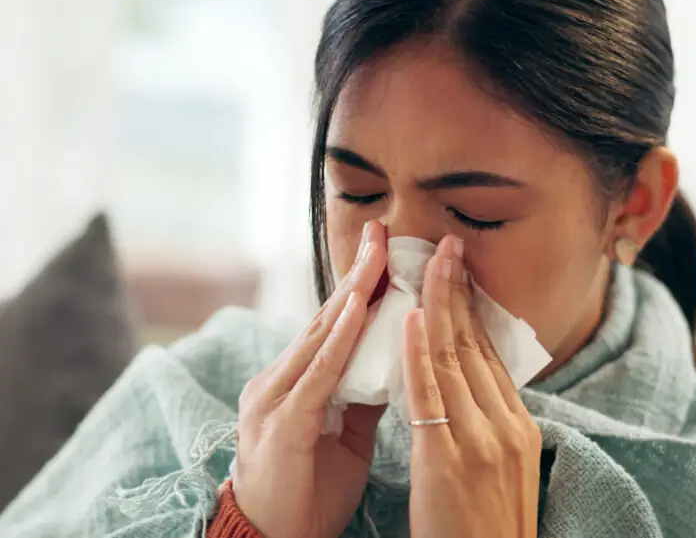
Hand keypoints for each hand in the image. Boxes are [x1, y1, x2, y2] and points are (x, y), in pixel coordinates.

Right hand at [232, 221, 387, 537]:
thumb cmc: (308, 488)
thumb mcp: (347, 433)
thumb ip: (365, 393)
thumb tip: (397, 358)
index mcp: (296, 381)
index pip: (334, 324)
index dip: (360, 287)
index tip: (386, 249)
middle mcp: (279, 379)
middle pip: (326, 317)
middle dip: (357, 274)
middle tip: (382, 231)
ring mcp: (274, 397)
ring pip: (320, 335)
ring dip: (352, 292)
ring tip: (377, 255)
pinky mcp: (281, 422)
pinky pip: (317, 373)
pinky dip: (338, 338)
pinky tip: (356, 308)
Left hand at [402, 235, 541, 537]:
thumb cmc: (486, 527)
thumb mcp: (502, 468)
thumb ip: (488, 423)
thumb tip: (469, 383)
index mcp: (519, 426)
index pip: (490, 354)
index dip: (471, 309)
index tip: (457, 272)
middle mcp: (506, 425)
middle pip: (475, 346)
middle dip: (458, 291)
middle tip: (446, 246)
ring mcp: (481, 441)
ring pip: (455, 359)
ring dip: (438, 305)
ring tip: (427, 262)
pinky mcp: (449, 460)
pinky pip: (431, 395)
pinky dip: (420, 351)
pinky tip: (412, 316)